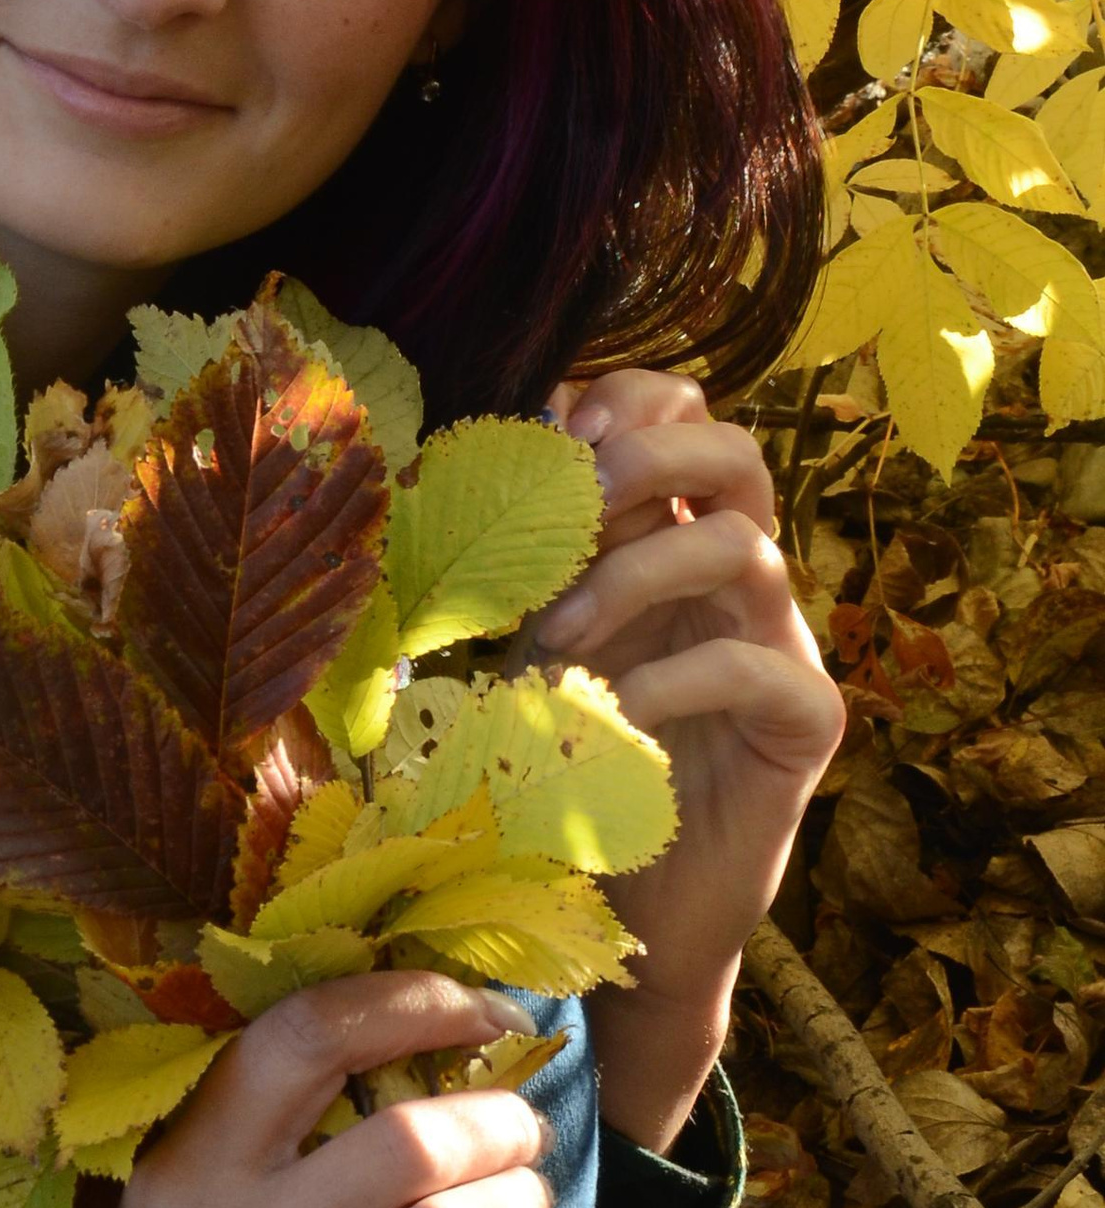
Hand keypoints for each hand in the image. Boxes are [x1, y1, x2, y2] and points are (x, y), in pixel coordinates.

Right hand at [129, 976, 548, 1207]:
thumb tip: (420, 1032)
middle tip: (522, 1120)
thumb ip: (268, 1108)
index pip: (311, 1035)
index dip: (415, 1004)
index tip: (487, 1010)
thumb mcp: (202, 1165)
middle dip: (494, 1121)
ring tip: (520, 1188)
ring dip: (518, 1195)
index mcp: (206, 1151)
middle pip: (411, 1145)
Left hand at [529, 368, 844, 1151]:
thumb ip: (535, 547)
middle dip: (652, 453)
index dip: (628, 399)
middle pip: (739, 453)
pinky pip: (757, 667)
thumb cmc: (575, 741)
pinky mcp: (804, 722)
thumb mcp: (541, 625)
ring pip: (747, 548)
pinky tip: (614, 714)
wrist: (630, 888)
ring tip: (558, 636)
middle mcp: (737, 572)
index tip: (558, 430)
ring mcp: (782, 641)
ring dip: (634, 575)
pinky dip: (671, 679)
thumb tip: (483, 455)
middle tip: (577, 495)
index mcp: (673, 528)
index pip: (683, 411)